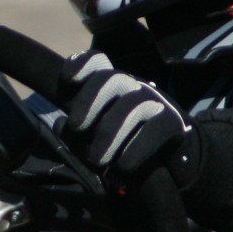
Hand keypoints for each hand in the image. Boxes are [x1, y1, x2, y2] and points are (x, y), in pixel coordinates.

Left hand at [60, 51, 189, 185]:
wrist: (168, 169)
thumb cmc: (121, 150)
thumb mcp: (93, 142)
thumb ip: (75, 134)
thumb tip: (59, 124)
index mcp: (110, 87)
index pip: (97, 62)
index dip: (81, 65)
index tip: (69, 82)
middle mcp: (132, 88)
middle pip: (110, 79)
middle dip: (88, 101)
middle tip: (77, 128)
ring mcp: (154, 103)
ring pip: (130, 106)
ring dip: (108, 135)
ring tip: (97, 161)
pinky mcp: (172, 124)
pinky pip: (153, 130)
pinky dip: (134, 150)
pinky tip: (123, 167)